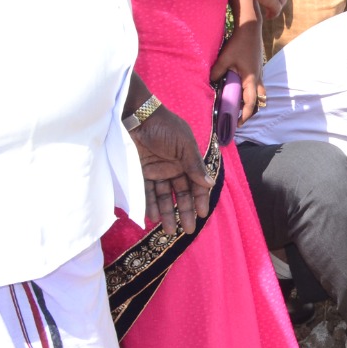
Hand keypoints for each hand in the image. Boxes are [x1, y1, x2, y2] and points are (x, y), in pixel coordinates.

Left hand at [131, 102, 212, 235]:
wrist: (136, 116)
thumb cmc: (165, 127)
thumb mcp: (184, 144)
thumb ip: (194, 165)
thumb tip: (209, 183)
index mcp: (187, 160)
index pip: (196, 184)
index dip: (200, 199)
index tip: (202, 215)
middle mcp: (173, 168)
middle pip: (181, 194)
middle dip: (184, 212)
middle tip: (186, 230)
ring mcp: (156, 171)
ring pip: (163, 196)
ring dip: (166, 212)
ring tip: (167, 230)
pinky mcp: (140, 173)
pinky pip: (146, 192)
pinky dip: (149, 204)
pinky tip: (152, 217)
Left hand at [210, 17, 263, 122]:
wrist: (250, 29)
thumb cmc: (239, 43)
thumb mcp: (225, 58)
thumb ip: (217, 71)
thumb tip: (209, 82)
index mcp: (251, 79)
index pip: (250, 103)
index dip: (244, 116)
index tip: (236, 124)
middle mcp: (258, 78)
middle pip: (260, 101)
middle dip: (251, 111)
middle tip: (240, 117)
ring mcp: (260, 73)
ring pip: (260, 93)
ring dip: (252, 101)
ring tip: (240, 105)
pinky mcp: (258, 69)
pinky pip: (258, 85)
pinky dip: (251, 92)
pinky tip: (241, 90)